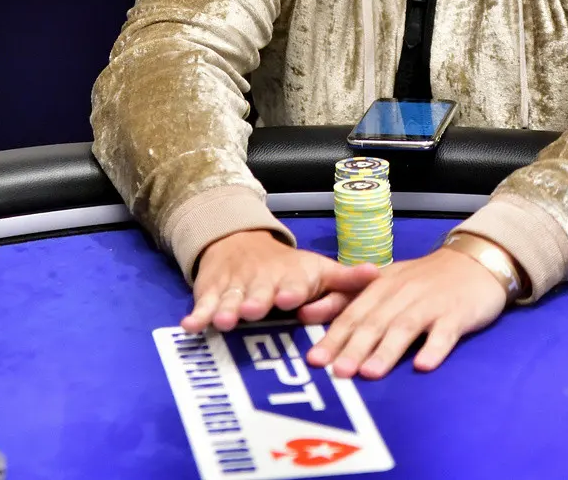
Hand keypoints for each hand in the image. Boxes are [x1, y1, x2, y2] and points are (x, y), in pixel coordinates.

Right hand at [183, 229, 379, 333]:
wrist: (240, 242)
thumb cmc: (288, 268)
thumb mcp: (318, 271)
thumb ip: (345, 280)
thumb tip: (378, 275)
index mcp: (291, 277)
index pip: (292, 284)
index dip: (290, 291)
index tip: (290, 298)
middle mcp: (262, 281)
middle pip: (259, 292)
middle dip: (257, 301)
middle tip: (254, 310)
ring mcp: (235, 287)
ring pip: (230, 298)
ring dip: (226, 308)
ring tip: (223, 320)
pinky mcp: (212, 293)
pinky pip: (203, 304)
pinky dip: (197, 313)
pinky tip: (190, 325)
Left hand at [300, 246, 507, 378]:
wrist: (473, 262)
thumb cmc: (423, 279)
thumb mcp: (383, 283)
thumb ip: (345, 299)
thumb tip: (304, 313)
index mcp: (381, 287)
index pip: (353, 313)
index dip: (334, 336)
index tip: (316, 359)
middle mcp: (402, 294)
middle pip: (375, 321)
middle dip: (355, 347)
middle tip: (338, 371)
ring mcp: (430, 304)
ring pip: (405, 327)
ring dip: (387, 350)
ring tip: (370, 372)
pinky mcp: (457, 314)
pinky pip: (445, 333)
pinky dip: (434, 348)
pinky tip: (423, 365)